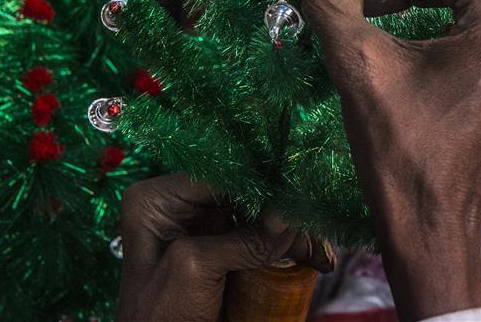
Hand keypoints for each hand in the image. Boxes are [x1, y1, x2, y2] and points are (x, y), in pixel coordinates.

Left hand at [116, 174, 334, 321]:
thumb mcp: (195, 268)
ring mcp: (205, 226)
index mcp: (159, 199)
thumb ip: (242, 238)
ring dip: (295, 234)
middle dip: (284, 211)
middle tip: (317, 224)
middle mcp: (182, 205)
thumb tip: (289, 216)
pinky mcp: (225, 247)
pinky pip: (264, 237)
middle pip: (247, 193)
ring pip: (262, 215)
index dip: (261, 180)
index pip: (220, 172)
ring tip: (321, 255)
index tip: (298, 191)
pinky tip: (314, 258)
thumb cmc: (159, 316)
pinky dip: (290, 248)